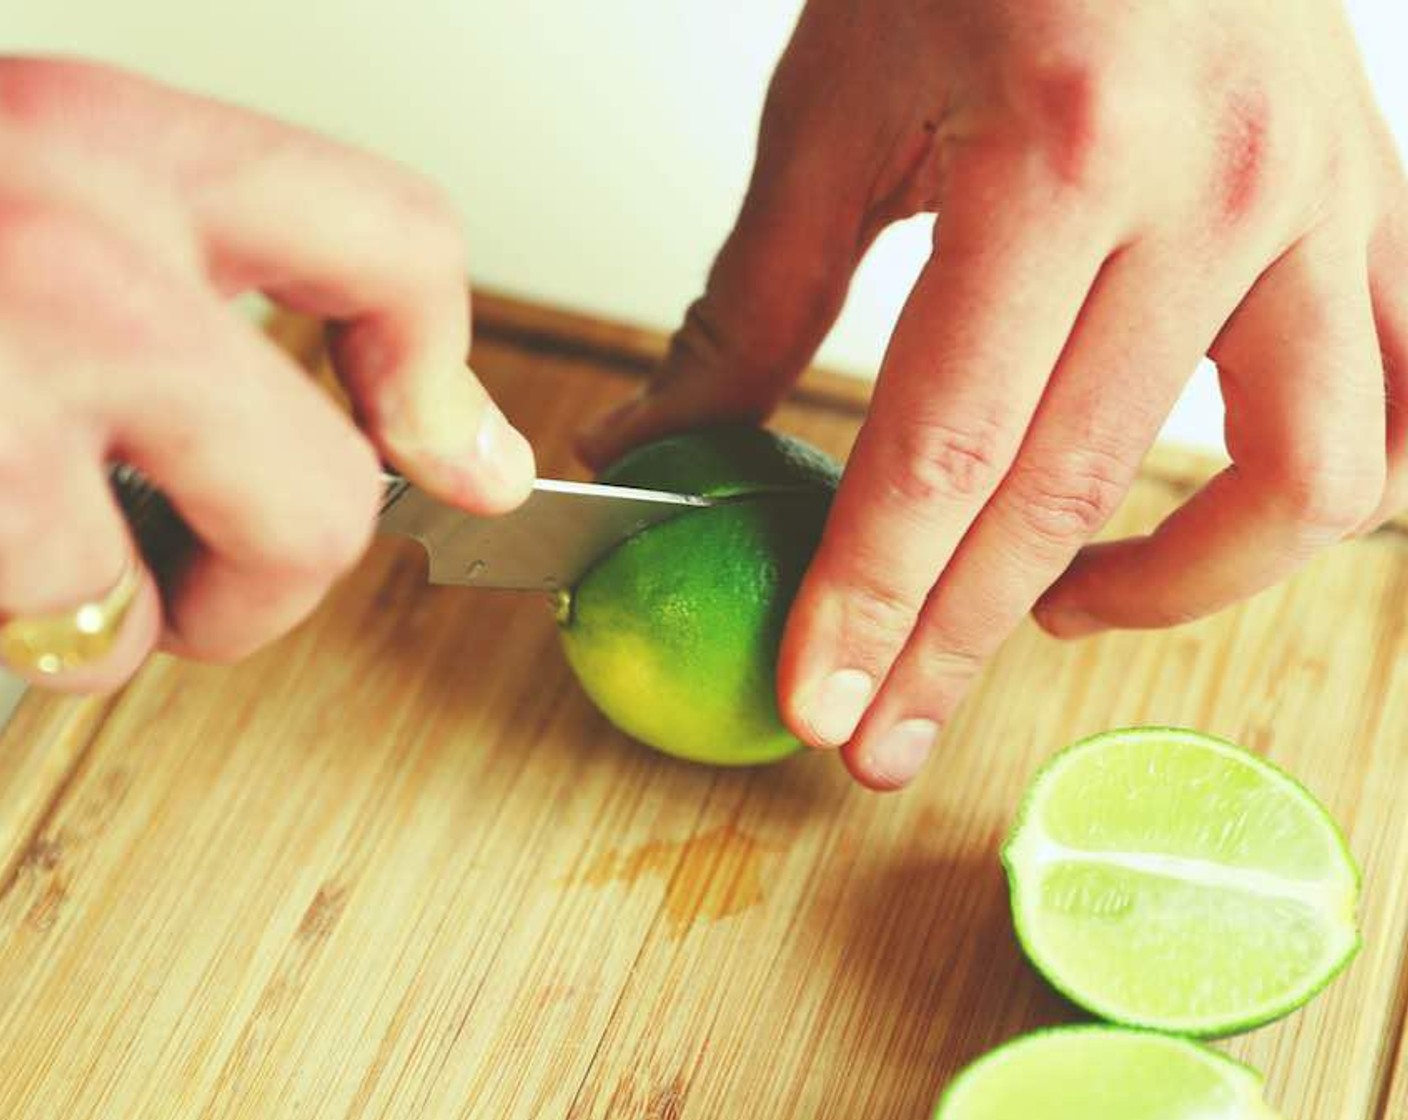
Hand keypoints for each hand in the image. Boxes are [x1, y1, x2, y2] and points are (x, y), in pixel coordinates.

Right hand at [0, 58, 533, 690]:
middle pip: (320, 498)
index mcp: (106, 143)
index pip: (391, 243)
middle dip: (257, 584)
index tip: (465, 464)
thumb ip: (214, 304)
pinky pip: (38, 631)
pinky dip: (0, 628)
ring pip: (150, 604)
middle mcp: (64, 241)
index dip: (443, 376)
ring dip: (84, 615)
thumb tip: (451, 443)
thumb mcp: (36, 217)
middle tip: (171, 578)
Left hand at [579, 0, 1407, 788]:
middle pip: (1079, 495)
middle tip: (885, 738)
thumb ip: (753, 301)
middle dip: (962, 642)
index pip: (950, 446)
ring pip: (1298, 486)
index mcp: (1062, 153)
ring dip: (1167, 591)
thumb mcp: (831, 109)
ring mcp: (1323, 204)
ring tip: (1050, 610)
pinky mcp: (1373, 212)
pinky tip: (1204, 518)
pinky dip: (1305, 496)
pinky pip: (1395, 403)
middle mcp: (1218, 189)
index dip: (874, 596)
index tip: (823, 699)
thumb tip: (663, 442)